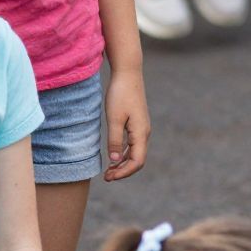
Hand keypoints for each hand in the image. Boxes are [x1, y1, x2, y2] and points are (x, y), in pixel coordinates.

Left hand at [103, 65, 150, 179]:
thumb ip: (114, 140)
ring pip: (135, 153)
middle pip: (137, 160)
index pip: (137, 161)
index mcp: (141, 133)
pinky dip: (123, 153)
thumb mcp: (114, 119)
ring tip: (108, 170)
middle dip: (123, 171)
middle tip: (106, 177)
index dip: (124, 172)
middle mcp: (144, 132)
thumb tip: (114, 161)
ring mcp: (142, 128)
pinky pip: (132, 144)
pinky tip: (113, 156)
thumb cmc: (120, 94)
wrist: (128, 73)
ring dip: (123, 163)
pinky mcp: (137, 123)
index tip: (109, 177)